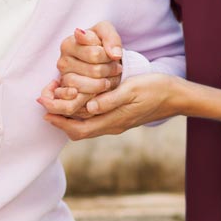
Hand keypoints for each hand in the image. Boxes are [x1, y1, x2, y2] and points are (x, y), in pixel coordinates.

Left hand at [39, 73, 179, 138]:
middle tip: (45, 104)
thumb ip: (110, 99)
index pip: (78, 129)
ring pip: (86, 126)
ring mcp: (116, 123)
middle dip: (59, 120)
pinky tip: (78, 99)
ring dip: (69, 116)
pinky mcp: (120, 117)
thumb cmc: (155, 89)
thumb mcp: (132, 90)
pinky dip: (81, 112)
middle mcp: (112, 126)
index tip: (44, 108)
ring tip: (57, 101)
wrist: (176, 97)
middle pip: (78, 131)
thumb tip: (89, 107)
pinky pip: (94, 120)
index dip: (59, 121)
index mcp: (112, 121)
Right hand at [56, 22, 123, 98]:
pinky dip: (97, 94)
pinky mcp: (69, 94)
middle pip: (95, 71)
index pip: (95, 54)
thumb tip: (114, 54)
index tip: (114, 56)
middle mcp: (62, 62)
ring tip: (111, 78)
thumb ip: (111, 38)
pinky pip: (84, 98)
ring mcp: (64, 79)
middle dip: (110, 70)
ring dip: (105, 84)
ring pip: (89, 86)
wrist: (99, 60)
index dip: (109, 57)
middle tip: (117, 69)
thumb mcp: (106, 32)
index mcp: (68, 44)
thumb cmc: (100, 44)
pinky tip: (103, 88)